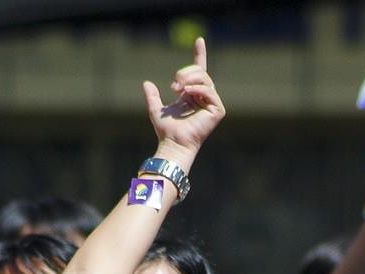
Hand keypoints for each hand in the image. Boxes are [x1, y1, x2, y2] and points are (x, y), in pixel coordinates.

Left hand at [143, 38, 224, 159]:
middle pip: (200, 72)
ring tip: (177, 89)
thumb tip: (146, 83)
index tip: (199, 39)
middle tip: (173, 84)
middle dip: (185, 72)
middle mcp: (204, 97)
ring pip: (205, 79)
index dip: (200, 55)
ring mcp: (212, 104)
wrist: (173, 143)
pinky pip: (209, 91)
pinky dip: (198, 89)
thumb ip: (152, 96)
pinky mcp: (218, 110)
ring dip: (189, 79)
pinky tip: (187, 93)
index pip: (199, 71)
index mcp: (193, 94)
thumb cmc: (166, 130)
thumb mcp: (156, 109)